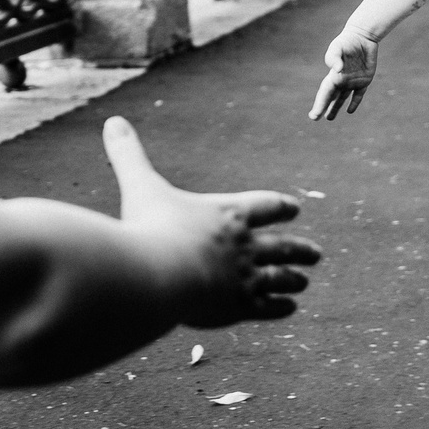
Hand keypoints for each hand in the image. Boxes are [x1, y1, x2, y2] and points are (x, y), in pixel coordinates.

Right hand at [102, 116, 320, 326]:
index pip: (264, 206)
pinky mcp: (238, 306)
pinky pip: (267, 306)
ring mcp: (244, 278)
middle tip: (316, 254)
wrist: (158, 274)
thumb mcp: (140, 187)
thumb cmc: (150, 227)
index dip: (279, 207)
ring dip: (293, 278)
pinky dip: (280, 306)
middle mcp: (243, 246)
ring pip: (279, 277)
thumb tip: (111, 121)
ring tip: (304, 281)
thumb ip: (129, 155)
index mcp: (227, 214)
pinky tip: (289, 307)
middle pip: (281, 246)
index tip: (295, 208)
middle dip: (299, 249)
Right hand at [308, 29, 379, 120]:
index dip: (319, 105)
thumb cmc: (347, 40)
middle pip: (331, 97)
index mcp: (333, 76)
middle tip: (315, 118)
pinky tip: (350, 111)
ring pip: (342, 98)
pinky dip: (354, 102)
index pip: (325, 93)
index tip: (314, 116)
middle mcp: (341, 80)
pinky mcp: (364, 80)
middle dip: (323, 107)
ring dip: (335, 107)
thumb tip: (337, 70)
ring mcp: (352, 81)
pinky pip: (358, 94)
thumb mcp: (338, 46)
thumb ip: (334, 57)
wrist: (362, 36)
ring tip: (329, 118)